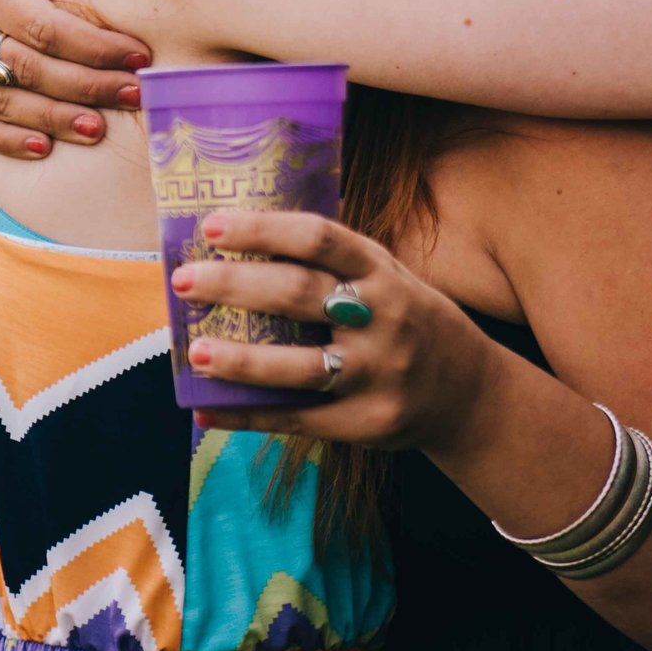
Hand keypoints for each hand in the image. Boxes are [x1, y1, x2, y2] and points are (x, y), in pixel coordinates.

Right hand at [0, 0, 149, 157]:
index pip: (43, 27)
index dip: (94, 46)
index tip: (138, 53)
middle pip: (29, 69)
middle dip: (87, 86)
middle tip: (136, 94)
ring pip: (2, 102)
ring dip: (54, 119)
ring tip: (102, 127)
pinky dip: (7, 140)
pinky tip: (46, 148)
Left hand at [173, 209, 494, 449]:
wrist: (469, 393)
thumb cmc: (408, 320)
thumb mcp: (387, 277)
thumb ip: (332, 262)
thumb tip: (243, 241)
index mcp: (382, 273)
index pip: (319, 239)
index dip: (264, 230)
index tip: (213, 227)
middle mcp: (383, 319)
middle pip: (300, 296)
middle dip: (235, 286)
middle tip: (182, 280)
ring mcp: (376, 375)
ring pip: (299, 367)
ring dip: (240, 361)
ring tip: (192, 351)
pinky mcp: (365, 424)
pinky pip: (297, 420)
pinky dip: (247, 416)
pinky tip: (204, 410)